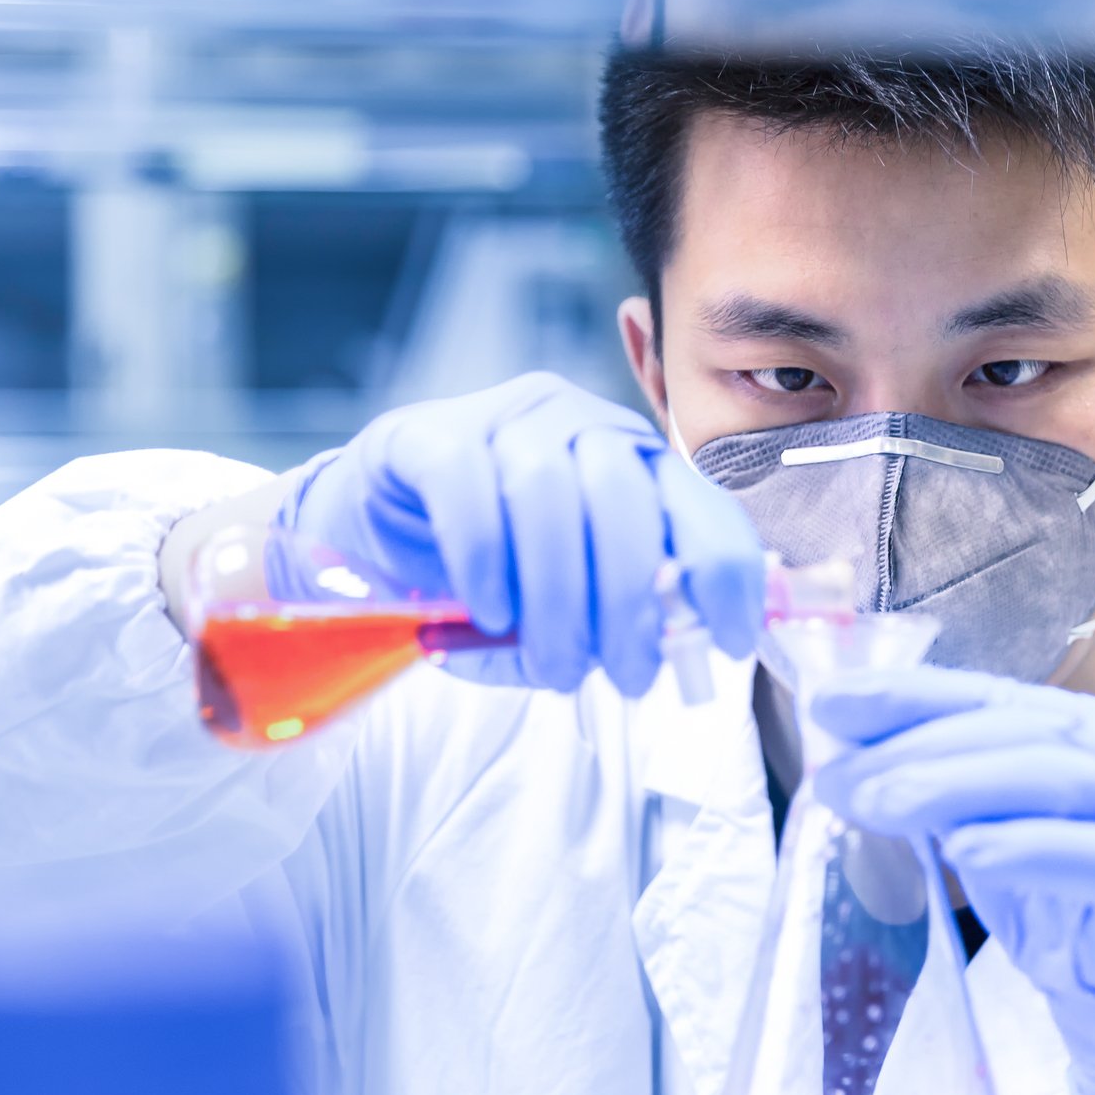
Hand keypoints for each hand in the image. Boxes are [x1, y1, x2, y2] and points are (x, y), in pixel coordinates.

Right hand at [281, 372, 764, 693]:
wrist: (365, 546)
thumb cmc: (485, 580)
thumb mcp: (568, 606)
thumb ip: (618, 617)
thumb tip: (672, 648)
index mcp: (631, 462)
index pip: (699, 500)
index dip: (725, 570)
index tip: (729, 639)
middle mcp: (577, 424)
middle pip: (625, 497)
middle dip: (634, 600)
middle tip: (628, 676)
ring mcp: (500, 419)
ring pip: (549, 494)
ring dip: (561, 596)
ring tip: (556, 665)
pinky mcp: (426, 435)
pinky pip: (466, 486)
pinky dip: (485, 559)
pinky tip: (492, 611)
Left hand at [808, 666, 1094, 1094]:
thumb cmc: (1070, 912)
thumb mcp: (1000, 835)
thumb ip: (948, 788)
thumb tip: (844, 753)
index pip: (997, 698)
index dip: (912, 695)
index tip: (830, 703)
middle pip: (1024, 732)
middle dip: (920, 748)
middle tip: (840, 775)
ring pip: (1061, 779)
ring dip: (958, 787)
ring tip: (881, 804)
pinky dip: (1027, 849)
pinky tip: (965, 852)